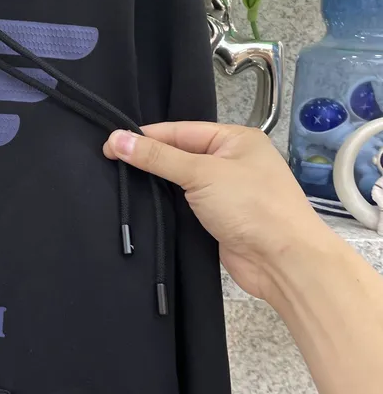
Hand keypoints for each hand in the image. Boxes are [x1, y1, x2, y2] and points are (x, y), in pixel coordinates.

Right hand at [103, 122, 329, 300]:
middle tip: (109, 162)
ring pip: (181, 181)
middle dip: (149, 159)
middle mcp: (231, 161)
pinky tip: (142, 204)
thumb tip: (115, 139)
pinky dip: (166, 204)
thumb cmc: (252, 206)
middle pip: (180, 154)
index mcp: (235, 139)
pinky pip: (186, 204)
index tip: (110, 143)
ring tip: (118, 181)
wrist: (284, 262)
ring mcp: (226, 191)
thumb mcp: (201, 173)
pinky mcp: (218, 219)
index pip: (181, 131)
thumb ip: (157, 157)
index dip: (145, 137)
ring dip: (156, 183)